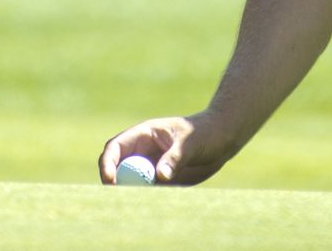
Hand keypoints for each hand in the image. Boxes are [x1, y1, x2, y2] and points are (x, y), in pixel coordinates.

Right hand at [98, 113, 233, 185]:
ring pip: (130, 183)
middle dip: (113, 183)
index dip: (108, 163)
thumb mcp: (191, 143)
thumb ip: (175, 158)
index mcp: (144, 134)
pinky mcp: (159, 180)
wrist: (222, 140)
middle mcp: (142, 151)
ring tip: (155, 194)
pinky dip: (147, 198)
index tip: (110, 180)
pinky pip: (146, 192)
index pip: (116, 147)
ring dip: (132, 192)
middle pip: (116, 168)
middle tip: (121, 198)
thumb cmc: (206, 133)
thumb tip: (160, 176)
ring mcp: (149, 166)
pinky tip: (163, 198)